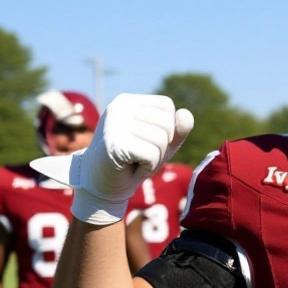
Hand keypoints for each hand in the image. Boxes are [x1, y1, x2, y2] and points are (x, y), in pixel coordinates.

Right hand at [31, 94, 193, 224]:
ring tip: (134, 162)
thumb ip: (178, 129)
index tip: (144, 142)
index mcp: (127, 101)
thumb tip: (186, 114)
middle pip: (167, 123)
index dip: (166, 130)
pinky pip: (152, 155)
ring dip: (155, 159)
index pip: (166, 106)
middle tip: (138, 156)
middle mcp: (119, 107)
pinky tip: (130, 168)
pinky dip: (148, 168)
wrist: (102, 186)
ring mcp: (114, 124)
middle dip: (161, 147)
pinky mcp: (114, 143)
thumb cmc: (133, 163)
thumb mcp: (161, 144)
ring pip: (162, 139)